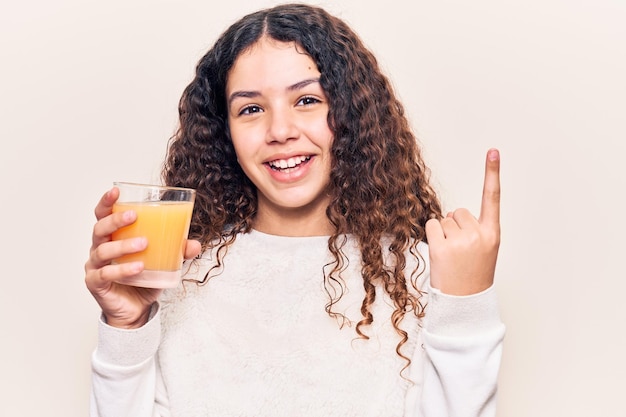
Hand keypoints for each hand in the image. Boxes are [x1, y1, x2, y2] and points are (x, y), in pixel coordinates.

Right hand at [84, 187, 201, 328]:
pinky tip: (138, 268)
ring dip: (123, 245)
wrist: (135, 310)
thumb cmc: (144, 280)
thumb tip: (195, 244)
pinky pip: (106, 274)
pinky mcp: (96, 284)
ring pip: (103, 251)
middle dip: (115, 220)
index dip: (107, 202)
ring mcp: (96, 266)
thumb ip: (178, 252)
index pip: (103, 215)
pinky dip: (122, 270)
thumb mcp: (164, 263)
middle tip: (134, 216)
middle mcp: (99, 248)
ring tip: (143, 244)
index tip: (117, 190)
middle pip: (100, 229)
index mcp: (112, 237)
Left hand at [425, 149, 500, 295]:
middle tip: (460, 251)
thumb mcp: (484, 250)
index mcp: (492, 234)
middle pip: (458, 212)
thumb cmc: (473, 275)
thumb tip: (449, 215)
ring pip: (443, 219)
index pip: (493, 198)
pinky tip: (441, 254)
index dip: (493, 173)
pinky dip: (432, 236)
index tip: (494, 151)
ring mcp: (459, 241)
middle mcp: (478, 235)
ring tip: (452, 256)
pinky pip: (431, 226)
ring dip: (443, 234)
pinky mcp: (441, 248)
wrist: (465, 303)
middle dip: (455, 227)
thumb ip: (474, 229)